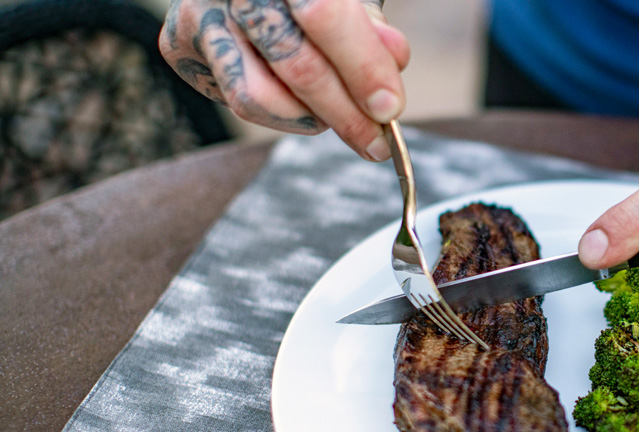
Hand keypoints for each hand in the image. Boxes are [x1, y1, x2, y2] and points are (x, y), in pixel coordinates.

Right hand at [159, 0, 409, 160]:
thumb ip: (368, 26)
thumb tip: (393, 61)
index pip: (324, 15)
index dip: (362, 67)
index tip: (389, 110)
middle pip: (294, 64)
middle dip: (345, 114)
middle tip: (377, 142)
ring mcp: (198, 13)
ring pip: (258, 97)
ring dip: (308, 119)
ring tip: (335, 112)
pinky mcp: (176, 42)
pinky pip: (236, 100)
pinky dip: (278, 112)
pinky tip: (295, 97)